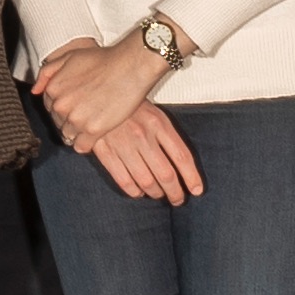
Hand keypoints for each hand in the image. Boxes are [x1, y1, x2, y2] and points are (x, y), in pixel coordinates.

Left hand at [32, 37, 170, 149]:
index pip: (50, 107)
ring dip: (77, 132)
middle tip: (86, 112)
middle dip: (69, 119)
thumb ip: (48, 72)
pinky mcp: (93, 131)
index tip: (75, 105)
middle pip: (58, 122)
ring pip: (68, 135)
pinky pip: (81, 147)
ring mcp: (76, 120)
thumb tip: (35, 90)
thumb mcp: (69, 57)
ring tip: (91, 123)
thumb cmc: (104, 60)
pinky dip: (86, 144)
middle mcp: (61, 106)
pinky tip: (94, 136)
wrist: (131, 67)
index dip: (63, 106)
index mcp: (53, 89)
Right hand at [88, 104, 205, 204]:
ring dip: (155, 193)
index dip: (192, 177)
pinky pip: (123, 179)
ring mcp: (123, 144)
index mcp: (159, 124)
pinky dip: (133, 190)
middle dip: (175, 192)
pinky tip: (138, 191)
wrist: (97, 95)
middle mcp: (143, 136)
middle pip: (166, 174)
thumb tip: (182, 165)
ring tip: (158, 195)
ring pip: (146, 180)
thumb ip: (168, 136)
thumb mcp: (155, 114)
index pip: (182, 157)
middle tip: (178, 199)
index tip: (196, 190)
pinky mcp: (104, 151)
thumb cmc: (130, 108)